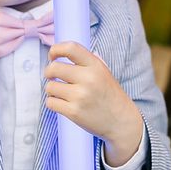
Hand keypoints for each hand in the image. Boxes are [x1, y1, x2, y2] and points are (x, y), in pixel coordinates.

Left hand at [45, 42, 143, 166]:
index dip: (56, 49)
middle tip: (52, 77)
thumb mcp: (104, 72)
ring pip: (50, 86)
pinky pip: (50, 102)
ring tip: (60, 92)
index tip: (52, 56)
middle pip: (54, 68)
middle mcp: (88, 79)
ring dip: (51, 89)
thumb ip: (87, 61)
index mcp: (96, 65)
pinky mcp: (74, 112)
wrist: (121, 121)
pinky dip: (53, 102)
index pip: (70, 48)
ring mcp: (80, 96)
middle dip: (48, 72)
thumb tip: (63, 51)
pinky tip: (62, 103)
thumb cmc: (110, 95)